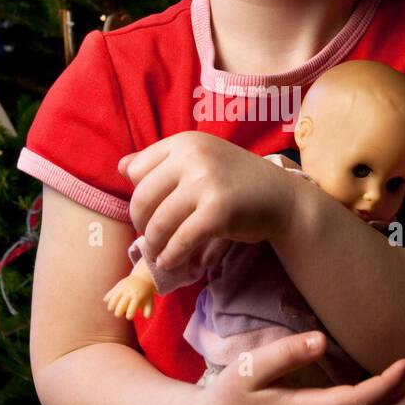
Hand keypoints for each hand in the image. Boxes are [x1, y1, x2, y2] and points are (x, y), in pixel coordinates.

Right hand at [103, 274, 154, 320]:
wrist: (142, 278)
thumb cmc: (146, 294)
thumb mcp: (149, 302)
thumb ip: (149, 311)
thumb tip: (146, 318)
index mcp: (137, 297)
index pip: (132, 307)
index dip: (130, 313)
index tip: (128, 317)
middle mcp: (129, 292)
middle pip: (121, 303)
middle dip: (118, 310)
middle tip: (117, 315)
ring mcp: (123, 288)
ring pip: (115, 297)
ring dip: (111, 304)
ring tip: (110, 309)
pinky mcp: (118, 286)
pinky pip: (111, 292)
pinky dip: (108, 296)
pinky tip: (106, 301)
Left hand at [117, 132, 295, 270]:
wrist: (282, 198)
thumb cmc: (237, 181)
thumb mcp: (200, 161)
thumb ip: (162, 163)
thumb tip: (121, 167)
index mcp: (185, 141)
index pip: (137, 170)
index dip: (139, 195)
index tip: (150, 211)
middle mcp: (193, 156)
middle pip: (142, 198)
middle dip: (142, 224)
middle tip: (151, 237)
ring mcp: (206, 182)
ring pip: (159, 222)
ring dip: (154, 245)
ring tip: (159, 255)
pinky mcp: (218, 211)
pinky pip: (181, 239)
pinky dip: (172, 256)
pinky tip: (172, 262)